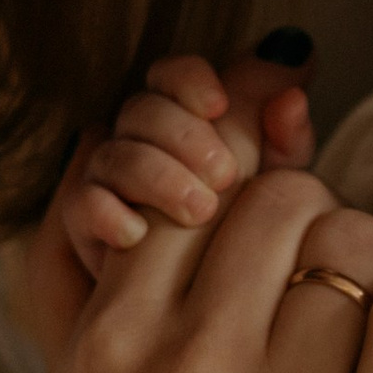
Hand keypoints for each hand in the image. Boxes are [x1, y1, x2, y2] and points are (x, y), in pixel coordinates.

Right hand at [67, 43, 316, 254]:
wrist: (203, 296)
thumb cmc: (242, 228)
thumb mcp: (275, 184)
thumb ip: (284, 137)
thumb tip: (293, 95)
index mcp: (182, 117)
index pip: (172, 76)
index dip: (190, 80)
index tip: (219, 105)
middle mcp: (139, 138)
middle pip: (141, 109)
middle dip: (183, 136)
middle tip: (225, 175)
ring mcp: (108, 178)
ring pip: (114, 154)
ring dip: (158, 178)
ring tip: (201, 211)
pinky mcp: (85, 222)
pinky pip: (80, 203)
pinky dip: (107, 214)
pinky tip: (137, 235)